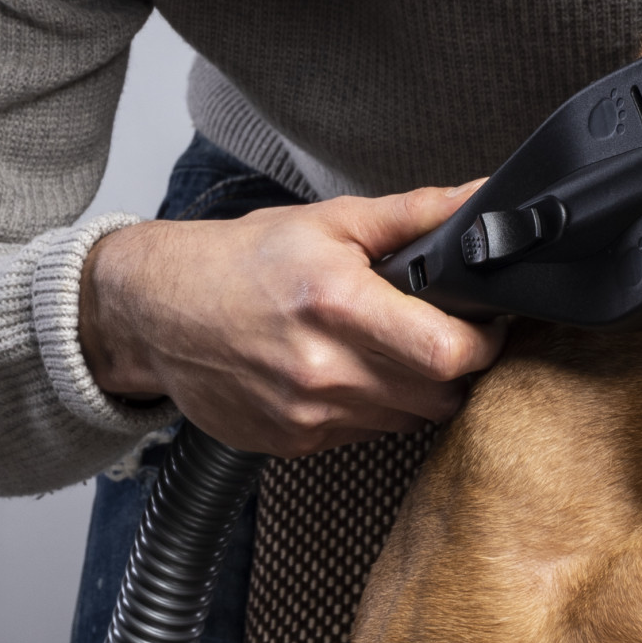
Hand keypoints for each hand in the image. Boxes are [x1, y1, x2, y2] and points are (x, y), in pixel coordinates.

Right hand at [79, 187, 506, 455]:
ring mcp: (307, 414)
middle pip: (441, 395)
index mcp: (337, 305)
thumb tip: (480, 199)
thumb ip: (415, 215)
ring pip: (408, 420)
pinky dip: (372, 408)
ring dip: (416, 391)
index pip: (450, 353)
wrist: (156, 311)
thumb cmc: (239, 262)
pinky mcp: (293, 443)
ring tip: (390, 350)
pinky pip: (365, 435)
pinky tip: (347, 373)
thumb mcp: (330, 223)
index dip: (484, 342)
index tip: (485, 325)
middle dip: (456, 367)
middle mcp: (323, 369)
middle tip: (440, 335)